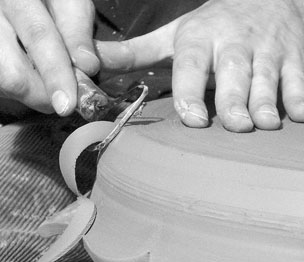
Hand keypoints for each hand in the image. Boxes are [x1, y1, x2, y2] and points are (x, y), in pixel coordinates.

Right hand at [0, 0, 98, 115]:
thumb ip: (79, 34)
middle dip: (45, 96)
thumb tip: (88, 67)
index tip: (69, 104)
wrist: (4, 3)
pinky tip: (25, 72)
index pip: (37, 37)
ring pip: (5, 87)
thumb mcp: (69, 6)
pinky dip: (19, 92)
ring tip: (46, 77)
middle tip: (66, 102)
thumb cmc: (43, 2)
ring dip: (35, 94)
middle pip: (13, 74)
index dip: (56, 73)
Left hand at [95, 0, 303, 131]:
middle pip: (235, 73)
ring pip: (269, 78)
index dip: (191, 91)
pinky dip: (301, 97)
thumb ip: (134, 53)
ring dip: (267, 102)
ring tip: (263, 124)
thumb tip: (89, 65)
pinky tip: (299, 115)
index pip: (192, 64)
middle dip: (235, 100)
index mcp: (200, 38)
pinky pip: (300, 79)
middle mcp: (234, 43)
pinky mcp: (295, 57)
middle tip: (235, 126)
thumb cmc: (212, 26)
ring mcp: (268, 50)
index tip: (193, 119)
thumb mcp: (173, 35)